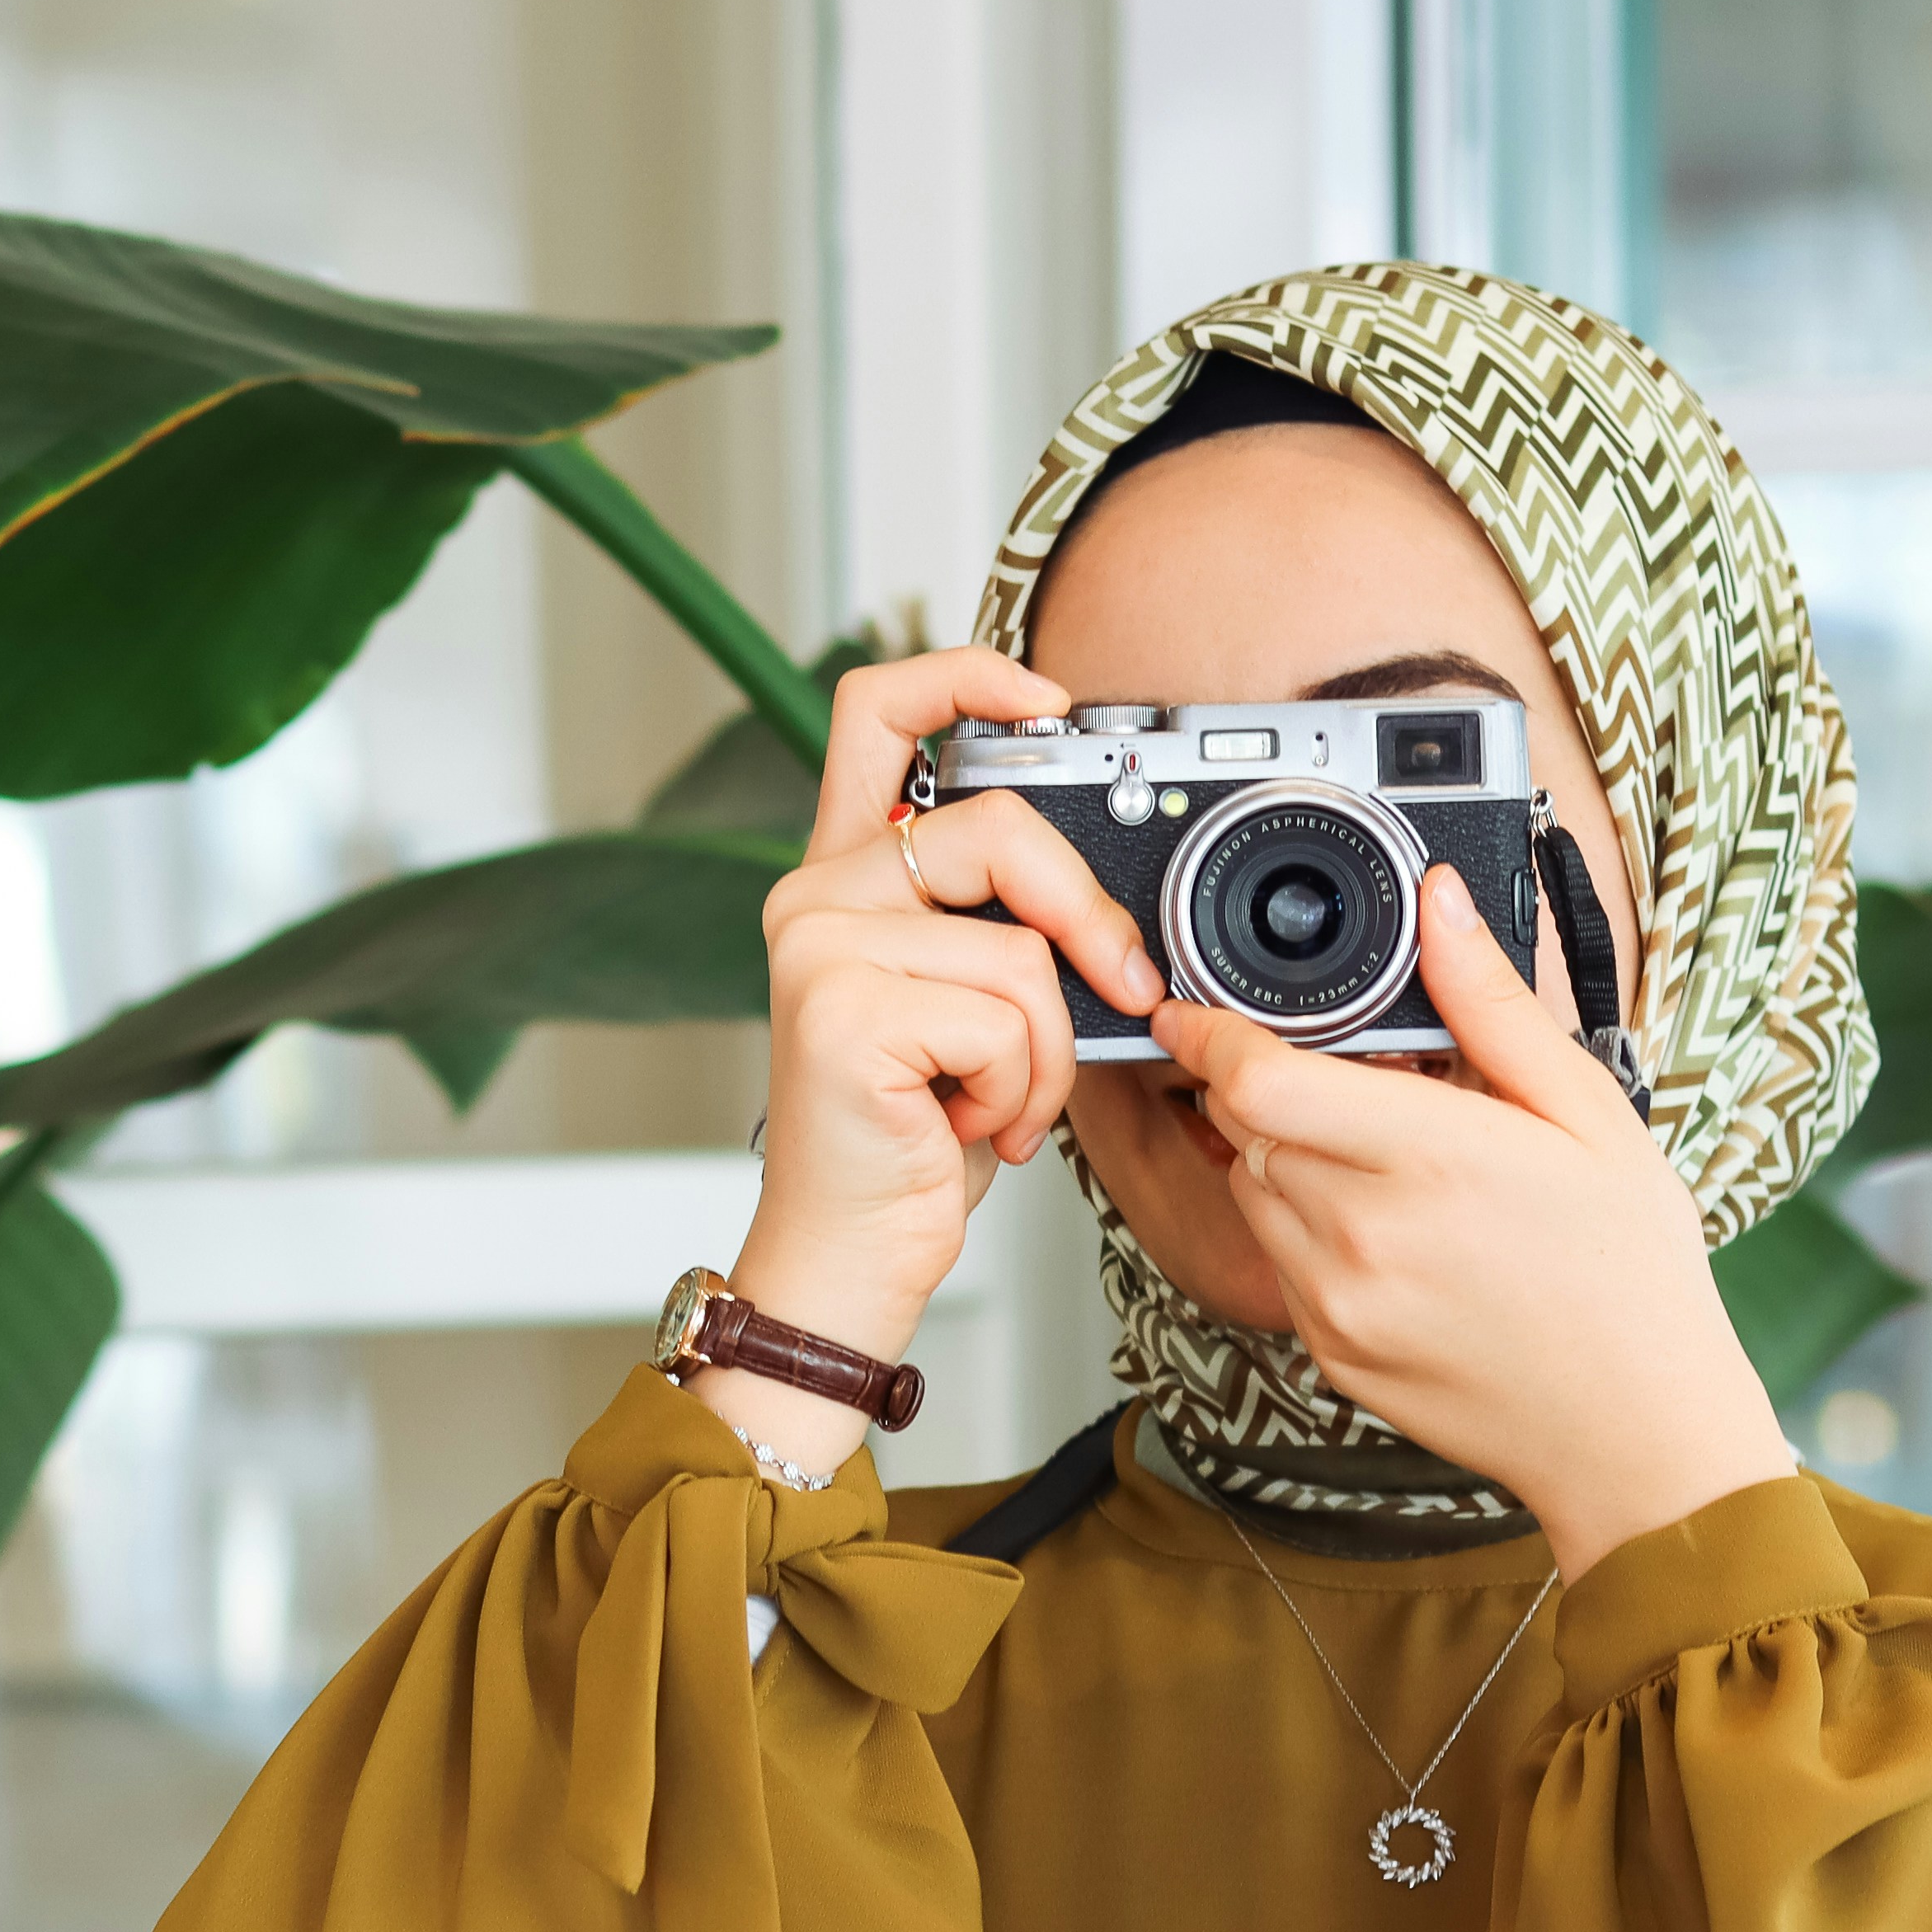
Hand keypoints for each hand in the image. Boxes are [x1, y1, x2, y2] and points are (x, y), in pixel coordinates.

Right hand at [706, 650, 1165, 1474]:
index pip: (880, 710)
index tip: (1048, 700)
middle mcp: (815, 896)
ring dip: (1047, 1048)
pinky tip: (972, 1128)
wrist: (850, 1256)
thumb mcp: (974, 1008)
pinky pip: (1004, 1017)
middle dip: (1084, 914)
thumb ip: (1005, 924)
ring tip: (999, 1100)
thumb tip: (1109, 900)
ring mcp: (817, 949)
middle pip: (995, 828)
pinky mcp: (841, 1011)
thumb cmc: (914, 1139)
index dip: (967, 675)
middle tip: (1116, 986)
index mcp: (844, 876)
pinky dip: (1022, 1087)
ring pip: (1018, 949)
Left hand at [1155, 860, 1787, 1573]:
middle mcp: (1363, 1234)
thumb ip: (1492, 1005)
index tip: (1195, 1008)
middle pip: (1243, 1125)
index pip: (1255, 1078)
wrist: (1634, 1433)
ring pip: (1250, 1188)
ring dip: (1284, 1154)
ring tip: (1385, 1160)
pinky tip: (1392, 1231)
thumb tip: (1439, 903)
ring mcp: (1336, 1303)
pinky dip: (1305, 1226)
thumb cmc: (1629, 1273)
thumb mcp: (1587, 1114)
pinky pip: (1276, 1258)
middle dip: (1268, 1085)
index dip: (1211, 1033)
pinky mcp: (1327, 1351)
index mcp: (1429, 1158)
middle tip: (1351, 1080)